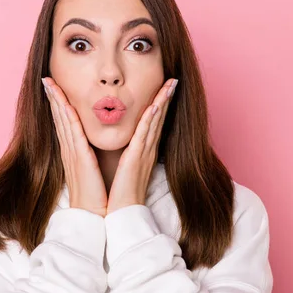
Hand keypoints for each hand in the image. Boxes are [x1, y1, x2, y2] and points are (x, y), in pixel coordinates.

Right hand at [42, 77, 107, 216]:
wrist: (94, 216)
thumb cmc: (96, 195)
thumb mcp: (92, 171)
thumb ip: (91, 156)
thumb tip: (93, 148)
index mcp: (74, 151)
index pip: (65, 122)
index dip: (58, 104)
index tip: (54, 88)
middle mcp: (70, 149)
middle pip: (59, 117)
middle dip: (53, 96)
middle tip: (46, 79)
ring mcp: (72, 153)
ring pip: (63, 120)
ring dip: (57, 100)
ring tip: (50, 83)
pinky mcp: (79, 158)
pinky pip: (73, 132)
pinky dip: (67, 116)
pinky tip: (64, 103)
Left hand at [107, 78, 177, 213]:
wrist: (120, 213)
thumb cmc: (119, 193)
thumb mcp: (124, 168)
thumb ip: (126, 154)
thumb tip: (123, 145)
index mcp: (143, 151)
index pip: (152, 122)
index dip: (159, 104)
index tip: (164, 88)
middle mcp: (147, 149)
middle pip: (159, 118)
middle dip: (165, 97)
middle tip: (172, 79)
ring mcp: (144, 153)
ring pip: (155, 122)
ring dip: (162, 101)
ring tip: (170, 84)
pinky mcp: (137, 159)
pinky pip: (145, 135)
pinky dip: (150, 120)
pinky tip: (155, 106)